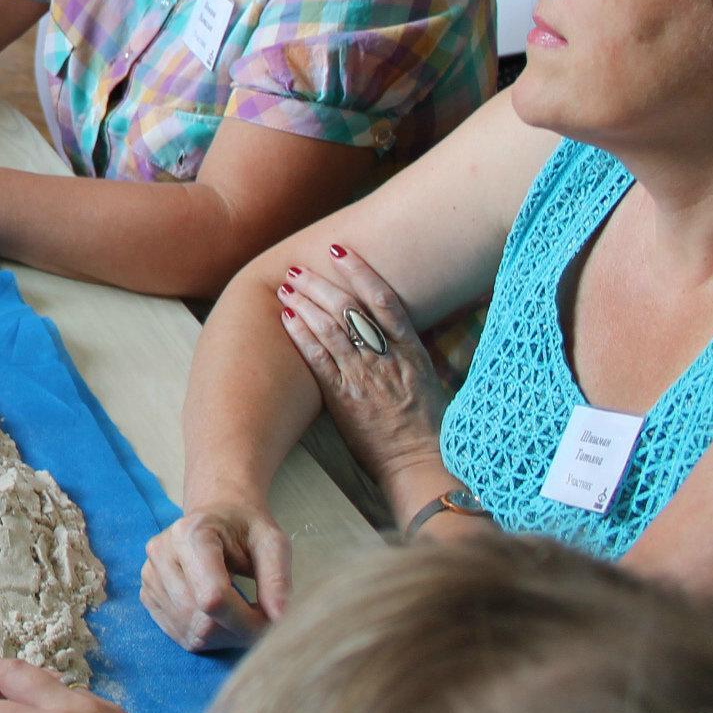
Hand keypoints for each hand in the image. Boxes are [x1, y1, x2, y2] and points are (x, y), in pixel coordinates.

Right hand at [140, 501, 290, 650]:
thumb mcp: (272, 542)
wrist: (218, 517)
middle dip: (238, 632)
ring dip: (225, 637)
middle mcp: (161, 553)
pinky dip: (208, 637)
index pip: (212, 598)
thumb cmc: (245, 528)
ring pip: (191, 634)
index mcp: (190, 534)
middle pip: (201, 622)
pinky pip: (180, 636)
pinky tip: (221, 618)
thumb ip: (277, 578)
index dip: (247, 621)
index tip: (271, 618)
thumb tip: (280, 618)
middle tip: (260, 619)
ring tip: (242, 616)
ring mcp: (150, 576)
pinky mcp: (148, 594)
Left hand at [277, 246, 447, 491]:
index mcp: (411, 349)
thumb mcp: (424, 379)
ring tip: (286, 287)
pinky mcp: (345, 397)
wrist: (421, 462)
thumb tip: (386, 327)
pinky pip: (320, 359)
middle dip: (320, 284)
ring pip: (331, 328)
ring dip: (305, 303)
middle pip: (350, 309)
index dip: (360, 271)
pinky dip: (302, 335)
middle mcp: (387, 357)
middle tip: (296, 268)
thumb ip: (403, 351)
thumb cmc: (426, 424)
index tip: (339, 250)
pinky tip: (287, 318)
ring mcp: (365, 376)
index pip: (384, 300)